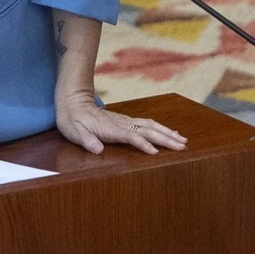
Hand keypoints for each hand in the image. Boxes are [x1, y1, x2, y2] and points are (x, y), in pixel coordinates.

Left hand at [54, 89, 187, 155]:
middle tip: (182, 146)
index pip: (131, 137)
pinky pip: (147, 124)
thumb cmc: (72, 119)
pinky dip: (161, 128)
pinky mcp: (126, 121)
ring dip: (167, 132)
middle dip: (165, 138)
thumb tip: (97, 150)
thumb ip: (86, 140)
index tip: (155, 153)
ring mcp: (125, 121)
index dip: (143, 144)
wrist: (73, 100)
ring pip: (151, 125)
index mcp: (111, 128)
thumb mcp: (74, 131)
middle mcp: (122, 123)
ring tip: (182, 139)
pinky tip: (168, 132)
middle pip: (148, 130)